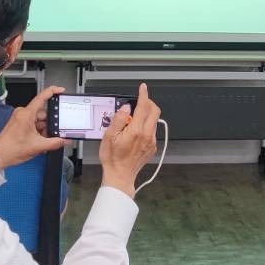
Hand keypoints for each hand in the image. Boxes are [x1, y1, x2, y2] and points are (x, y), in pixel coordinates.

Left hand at [0, 86, 66, 169]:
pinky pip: (34, 123)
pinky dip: (38, 131)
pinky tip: (39, 140)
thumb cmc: (10, 149)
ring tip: (42, 141)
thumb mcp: (38, 147)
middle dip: (50, 123)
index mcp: (26, 114)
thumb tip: (65, 140)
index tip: (61, 90)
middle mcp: (23, 113)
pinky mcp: (19, 123)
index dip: (53, 91)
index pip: (42, 97)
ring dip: (44, 129)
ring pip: (39, 120)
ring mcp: (20, 118)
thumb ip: (55, 143)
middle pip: (43, 113)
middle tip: (53, 134)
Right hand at [99, 83, 161, 198]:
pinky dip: (146, 125)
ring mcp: (151, 142)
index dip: (143, 95)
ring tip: (133, 119)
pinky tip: (135, 130)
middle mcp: (147, 135)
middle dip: (148, 102)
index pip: (143, 107)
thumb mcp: (109, 136)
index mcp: (136, 131)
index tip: (143, 88)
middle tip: (139, 101)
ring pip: (154, 121)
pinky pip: (152, 131)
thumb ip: (119, 119)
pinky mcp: (152, 147)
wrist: (120, 176)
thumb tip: (126, 108)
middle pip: (154, 111)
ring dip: (147, 114)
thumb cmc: (113, 159)